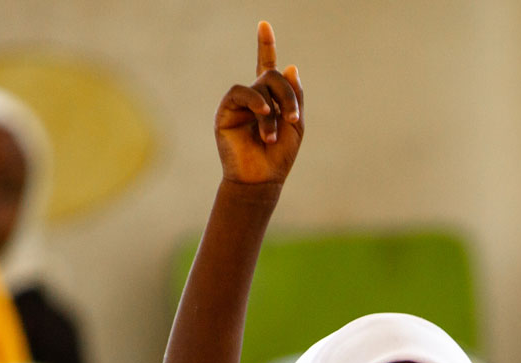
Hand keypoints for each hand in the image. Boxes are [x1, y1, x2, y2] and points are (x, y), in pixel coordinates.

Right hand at [215, 21, 303, 186]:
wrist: (261, 181)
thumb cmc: (279, 158)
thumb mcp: (295, 125)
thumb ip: (295, 97)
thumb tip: (291, 65)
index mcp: (269, 101)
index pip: (266, 67)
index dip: (265, 46)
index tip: (264, 24)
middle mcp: (253, 99)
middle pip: (272, 76)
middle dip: (287, 95)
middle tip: (293, 118)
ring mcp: (238, 104)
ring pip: (260, 86)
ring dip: (273, 110)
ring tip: (272, 136)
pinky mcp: (225, 112)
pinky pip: (239, 92)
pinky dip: (255, 101)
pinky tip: (264, 114)